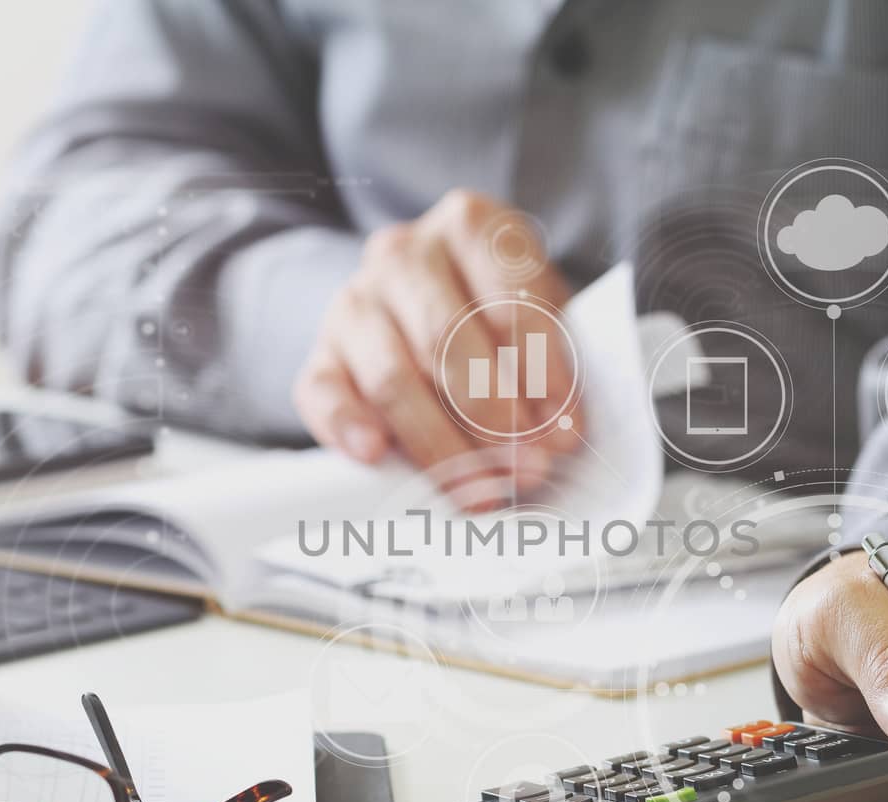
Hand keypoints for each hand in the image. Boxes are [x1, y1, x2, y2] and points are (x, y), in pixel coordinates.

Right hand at [292, 189, 580, 506]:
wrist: (419, 297)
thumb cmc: (496, 308)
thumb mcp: (539, 308)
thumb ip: (551, 356)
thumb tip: (559, 432)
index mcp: (471, 226)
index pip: (509, 302)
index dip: (542, 374)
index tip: (565, 428)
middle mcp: (404, 254)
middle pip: (446, 341)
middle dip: (495, 418)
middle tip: (530, 468)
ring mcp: (355, 301)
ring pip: (393, 378)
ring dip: (442, 444)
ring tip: (483, 489)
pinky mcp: (322, 353)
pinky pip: (324, 392)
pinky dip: (349, 427)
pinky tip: (377, 457)